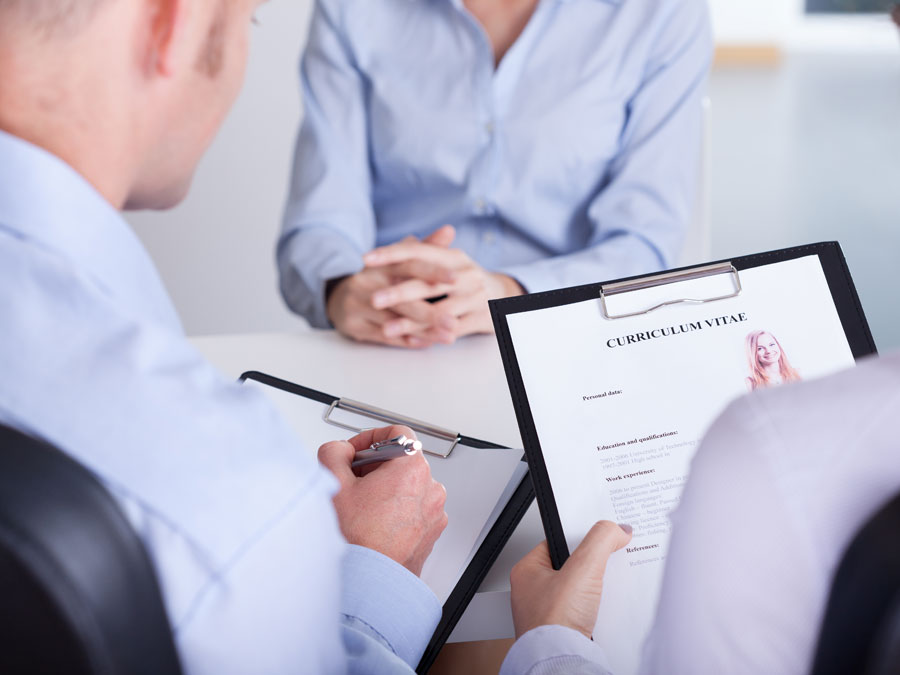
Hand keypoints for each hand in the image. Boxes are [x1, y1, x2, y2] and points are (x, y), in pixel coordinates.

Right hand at [318, 425, 447, 575]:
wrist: (370, 582)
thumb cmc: (358, 540)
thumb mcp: (333, 483)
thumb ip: (334, 452)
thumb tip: (341, 451)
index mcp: (413, 469)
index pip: (398, 433)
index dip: (371, 437)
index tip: (357, 451)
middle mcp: (430, 488)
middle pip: (402, 461)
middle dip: (374, 467)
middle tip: (352, 481)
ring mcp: (433, 512)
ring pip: (407, 486)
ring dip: (384, 489)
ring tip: (361, 507)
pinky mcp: (430, 532)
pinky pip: (413, 509)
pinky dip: (395, 510)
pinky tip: (373, 523)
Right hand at [326, 229, 457, 347]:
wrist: (339, 298)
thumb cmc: (379, 279)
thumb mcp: (398, 261)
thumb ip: (425, 248)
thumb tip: (450, 230)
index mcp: (381, 265)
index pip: (408, 265)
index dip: (433, 271)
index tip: (456, 278)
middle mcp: (366, 283)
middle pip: (402, 299)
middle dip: (431, 312)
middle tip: (455, 321)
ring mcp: (358, 306)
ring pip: (395, 321)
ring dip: (424, 330)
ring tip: (449, 336)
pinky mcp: (355, 326)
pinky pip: (385, 337)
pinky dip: (408, 340)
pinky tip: (428, 343)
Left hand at [363, 225, 524, 341]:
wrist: (505, 297)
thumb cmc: (466, 279)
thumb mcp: (449, 262)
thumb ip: (422, 255)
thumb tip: (389, 248)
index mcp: (454, 256)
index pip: (419, 251)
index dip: (391, 254)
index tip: (366, 259)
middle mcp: (466, 275)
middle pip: (428, 283)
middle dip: (399, 292)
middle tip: (373, 299)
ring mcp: (476, 297)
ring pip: (439, 311)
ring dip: (411, 321)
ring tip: (386, 329)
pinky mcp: (481, 318)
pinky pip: (451, 330)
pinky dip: (429, 335)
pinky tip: (409, 340)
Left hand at [509, 521, 631, 638]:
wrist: (560, 662)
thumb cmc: (554, 622)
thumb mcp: (582, 568)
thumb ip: (600, 540)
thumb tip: (616, 529)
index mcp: (527, 571)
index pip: (557, 542)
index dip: (580, 537)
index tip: (599, 535)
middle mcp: (533, 592)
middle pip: (571, 566)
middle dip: (592, 566)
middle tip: (606, 563)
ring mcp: (547, 612)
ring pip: (579, 591)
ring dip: (596, 590)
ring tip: (606, 589)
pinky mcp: (562, 630)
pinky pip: (583, 612)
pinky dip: (596, 610)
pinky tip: (604, 611)